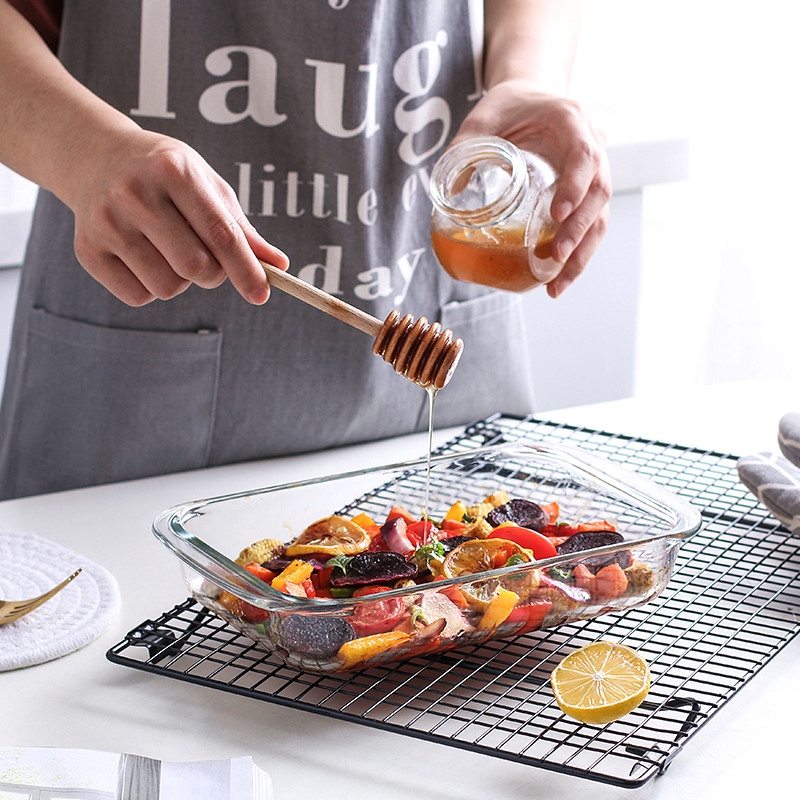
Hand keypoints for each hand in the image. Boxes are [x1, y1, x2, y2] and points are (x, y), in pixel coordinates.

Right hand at [68, 129, 287, 305]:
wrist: (97, 157)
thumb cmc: (167, 176)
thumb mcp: (207, 186)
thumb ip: (241, 229)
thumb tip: (278, 265)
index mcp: (173, 171)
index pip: (220, 234)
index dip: (246, 269)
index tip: (262, 294)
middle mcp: (134, 193)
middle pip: (195, 267)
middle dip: (213, 274)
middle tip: (207, 259)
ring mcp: (106, 222)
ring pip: (168, 287)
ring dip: (180, 281)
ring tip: (169, 250)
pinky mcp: (87, 250)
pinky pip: (139, 296)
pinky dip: (151, 287)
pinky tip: (143, 257)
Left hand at [452, 80, 610, 296]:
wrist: (530, 97)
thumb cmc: (508, 107)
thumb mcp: (482, 117)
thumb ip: (464, 148)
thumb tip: (448, 193)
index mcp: (571, 120)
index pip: (584, 154)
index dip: (575, 185)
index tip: (557, 213)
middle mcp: (592, 144)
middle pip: (599, 192)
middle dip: (579, 229)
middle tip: (557, 257)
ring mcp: (594, 171)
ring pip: (599, 216)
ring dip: (582, 254)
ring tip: (556, 286)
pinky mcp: (585, 193)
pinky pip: (590, 225)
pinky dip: (577, 254)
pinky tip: (557, 280)